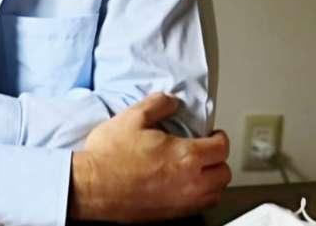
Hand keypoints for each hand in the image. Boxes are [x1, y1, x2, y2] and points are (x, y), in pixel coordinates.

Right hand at [70, 93, 231, 221]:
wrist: (92, 186)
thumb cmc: (109, 155)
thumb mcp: (131, 117)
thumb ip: (157, 104)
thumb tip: (170, 101)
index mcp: (186, 155)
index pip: (221, 148)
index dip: (219, 137)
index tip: (213, 135)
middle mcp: (191, 181)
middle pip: (224, 173)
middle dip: (218, 160)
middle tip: (206, 152)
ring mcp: (183, 201)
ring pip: (215, 193)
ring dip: (212, 181)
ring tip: (200, 172)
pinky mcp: (172, 214)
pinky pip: (199, 207)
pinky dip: (199, 196)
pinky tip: (184, 187)